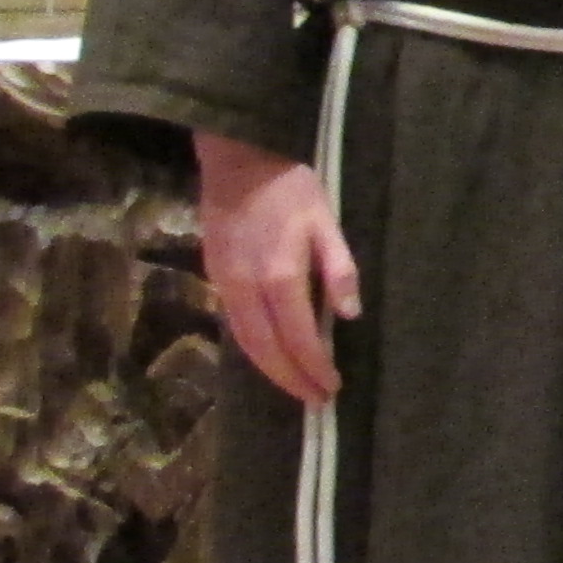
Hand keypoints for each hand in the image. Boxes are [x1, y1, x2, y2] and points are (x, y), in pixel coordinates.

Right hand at [197, 130, 360, 404]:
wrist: (238, 161)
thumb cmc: (291, 189)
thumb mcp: (327, 223)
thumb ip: (338, 270)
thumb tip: (348, 316)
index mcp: (281, 277)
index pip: (299, 339)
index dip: (315, 368)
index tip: (332, 388)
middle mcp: (248, 289)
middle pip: (268, 351)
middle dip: (292, 380)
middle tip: (316, 400)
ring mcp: (226, 285)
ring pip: (246, 343)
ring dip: (271, 371)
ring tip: (296, 387)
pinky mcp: (215, 278)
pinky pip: (234, 325)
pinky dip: (254, 349)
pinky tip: (270, 356)